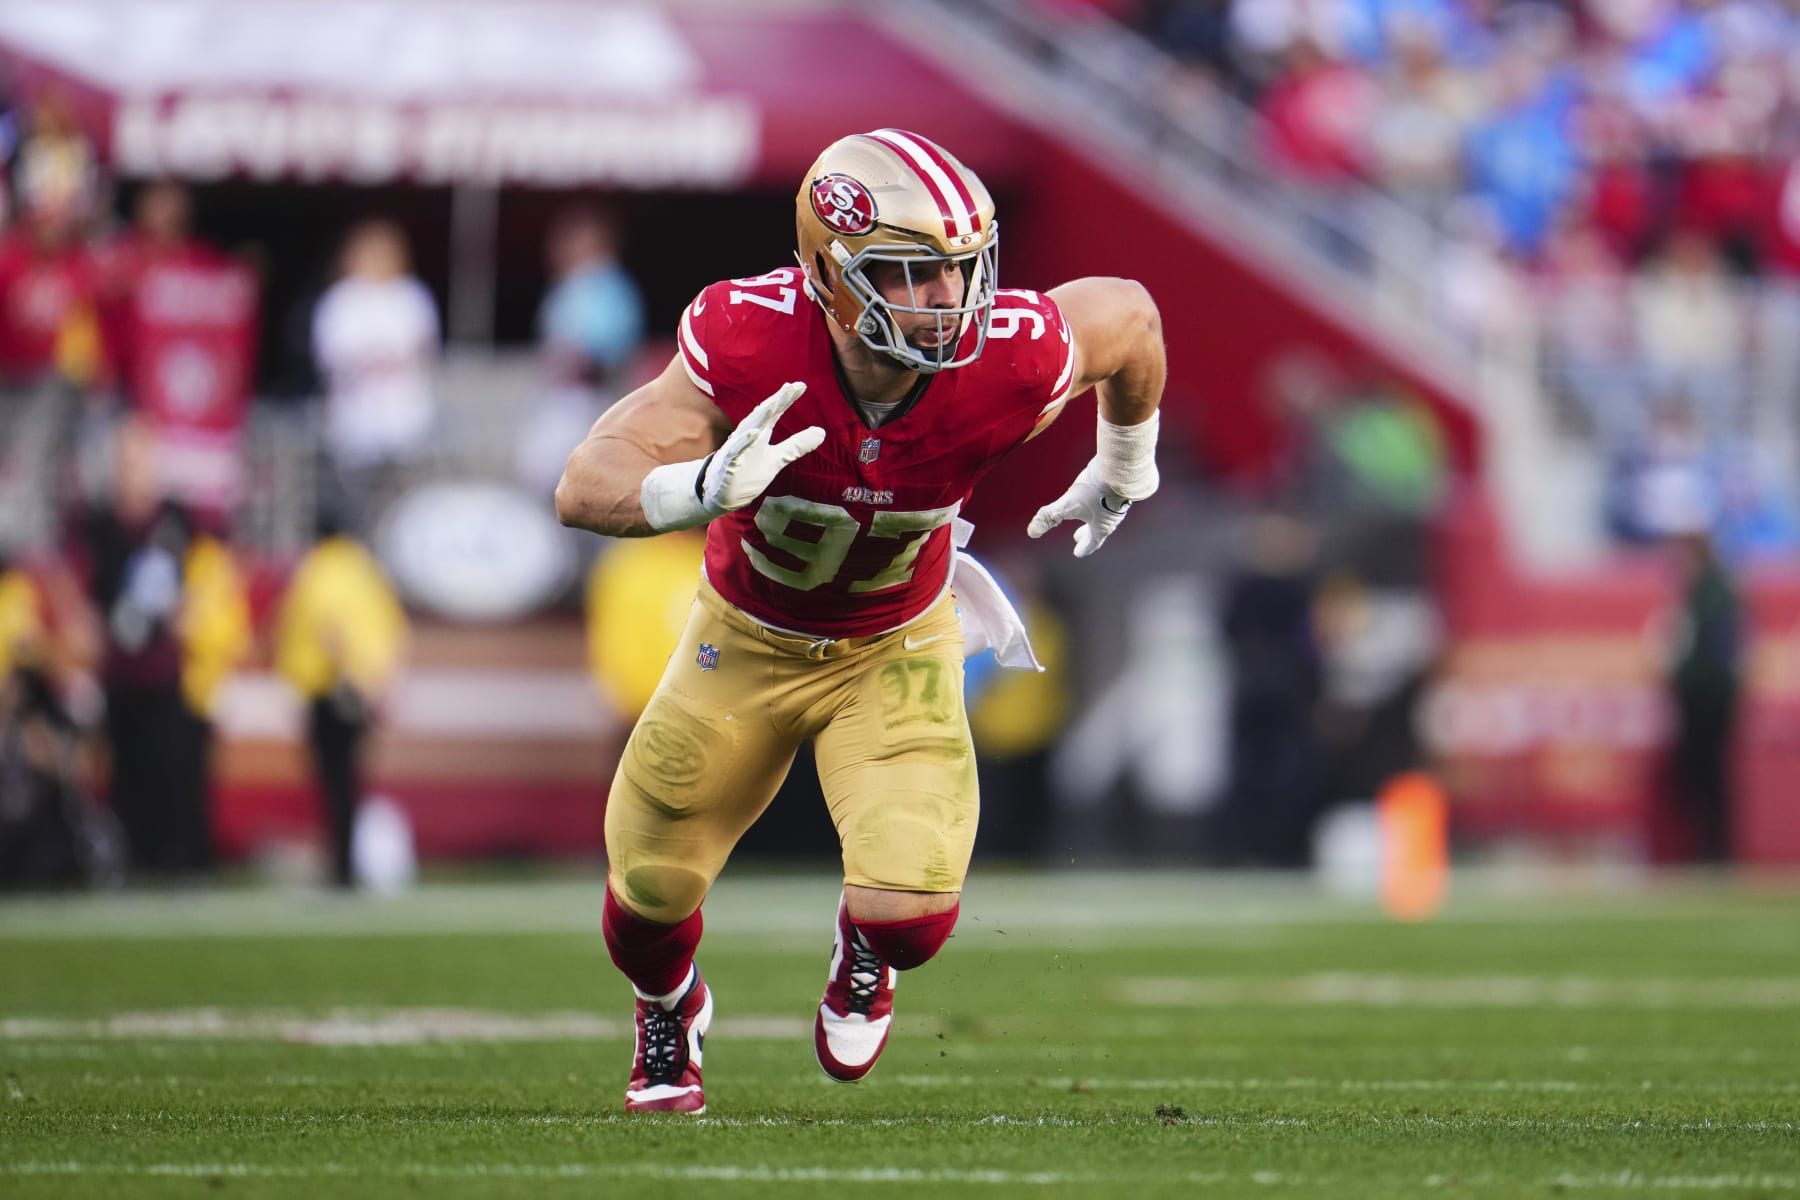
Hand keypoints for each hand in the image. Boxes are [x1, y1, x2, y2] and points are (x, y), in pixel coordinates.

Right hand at [699, 382, 824, 514]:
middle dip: (776, 400)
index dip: (787, 399)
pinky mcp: (728, 463)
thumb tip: (822, 432)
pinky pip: (736, 450)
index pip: (775, 412)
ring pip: (749, 427)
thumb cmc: (749, 472)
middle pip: (763, 414)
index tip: (800, 385)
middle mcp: (748, 435)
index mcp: (760, 432)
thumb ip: (797, 445)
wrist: (722, 494)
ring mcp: (737, 448)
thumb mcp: (778, 459)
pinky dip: (743, 441)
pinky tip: (754, 432)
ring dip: (761, 415)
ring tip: (775, 402)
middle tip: (791, 386)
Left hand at [1026, 459, 1135, 557]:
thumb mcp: (1067, 505)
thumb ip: (1049, 517)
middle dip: (1087, 534)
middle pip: (1099, 530)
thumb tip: (1032, 533)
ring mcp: (1118, 502)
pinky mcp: (1119, 488)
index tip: (1077, 553)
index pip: (1092, 543)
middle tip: (1076, 537)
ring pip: (1105, 514)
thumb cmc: (1096, 490)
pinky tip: (1097, 493)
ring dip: (1094, 517)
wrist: (1121, 469)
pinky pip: (1110, 499)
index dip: (1083, 548)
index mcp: (1101, 527)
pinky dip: (1101, 502)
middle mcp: (1112, 517)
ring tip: (1087, 514)